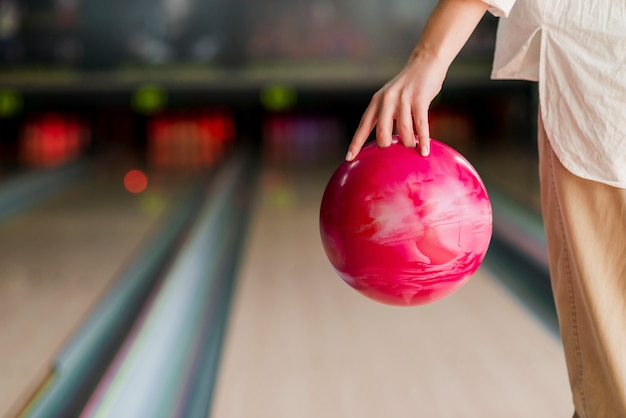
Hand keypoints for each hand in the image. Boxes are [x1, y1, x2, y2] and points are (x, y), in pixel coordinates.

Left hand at [344, 0, 488, 160]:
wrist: (426, 62)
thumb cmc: (409, 86)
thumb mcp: (391, 99)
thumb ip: (386, 116)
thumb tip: (386, 142)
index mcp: (377, 102)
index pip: (363, 126)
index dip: (356, 143)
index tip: (349, 158)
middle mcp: (387, 100)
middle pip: (382, 132)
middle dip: (386, 147)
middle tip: (394, 156)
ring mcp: (403, 99)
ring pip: (403, 130)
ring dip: (408, 144)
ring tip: (412, 150)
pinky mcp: (420, 99)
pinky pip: (420, 125)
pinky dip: (423, 140)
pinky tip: (424, 151)